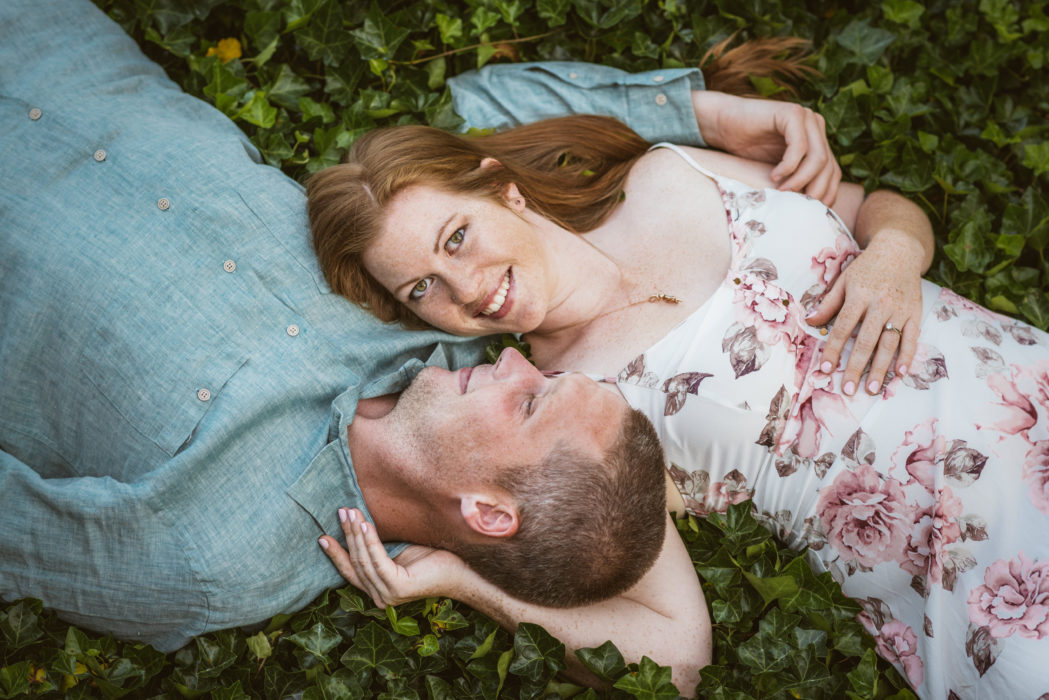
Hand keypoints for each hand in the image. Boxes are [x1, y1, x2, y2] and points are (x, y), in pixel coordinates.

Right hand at [318, 508, 466, 606]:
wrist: (458, 569)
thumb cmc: (430, 558)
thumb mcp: (397, 551)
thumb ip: (378, 548)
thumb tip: (358, 524)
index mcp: (377, 589)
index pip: (350, 571)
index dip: (336, 554)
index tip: (322, 537)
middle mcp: (379, 596)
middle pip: (355, 563)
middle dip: (346, 535)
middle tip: (341, 512)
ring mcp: (388, 594)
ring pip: (364, 560)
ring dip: (355, 534)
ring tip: (350, 513)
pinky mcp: (398, 588)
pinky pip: (378, 560)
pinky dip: (370, 542)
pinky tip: (365, 525)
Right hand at [692, 91, 840, 204]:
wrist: (722, 124)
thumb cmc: (746, 149)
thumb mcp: (778, 170)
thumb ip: (797, 180)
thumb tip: (812, 209)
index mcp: (817, 140)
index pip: (833, 171)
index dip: (826, 193)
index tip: (811, 211)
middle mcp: (816, 126)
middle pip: (828, 166)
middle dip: (815, 190)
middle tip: (797, 205)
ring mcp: (806, 117)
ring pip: (818, 158)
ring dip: (800, 180)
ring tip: (783, 191)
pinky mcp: (791, 113)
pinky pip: (799, 147)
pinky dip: (789, 166)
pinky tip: (774, 175)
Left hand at [805, 230, 923, 395]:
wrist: (900, 250)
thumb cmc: (866, 268)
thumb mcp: (843, 280)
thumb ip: (828, 303)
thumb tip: (810, 321)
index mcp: (859, 296)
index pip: (843, 327)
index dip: (834, 349)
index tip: (825, 368)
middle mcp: (880, 304)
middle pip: (866, 341)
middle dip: (856, 367)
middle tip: (848, 389)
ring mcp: (900, 309)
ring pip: (889, 344)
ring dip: (881, 368)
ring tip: (872, 389)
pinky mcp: (915, 312)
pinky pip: (911, 338)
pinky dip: (907, 356)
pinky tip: (900, 373)